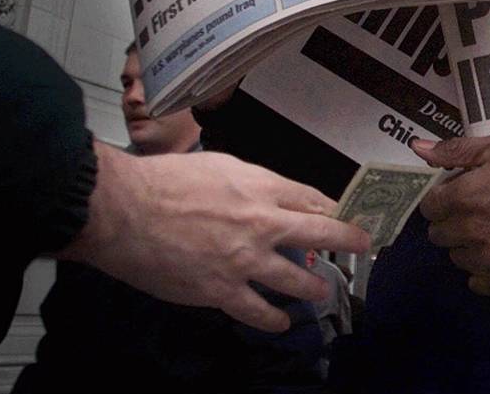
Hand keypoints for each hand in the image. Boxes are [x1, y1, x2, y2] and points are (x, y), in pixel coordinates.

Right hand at [59, 143, 369, 331]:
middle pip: (322, 233)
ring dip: (314, 287)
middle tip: (364, 247)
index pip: (313, 200)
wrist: (126, 210)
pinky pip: (259, 312)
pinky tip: (280, 323)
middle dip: (350, 241)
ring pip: (297, 280)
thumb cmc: (166, 180)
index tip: (349, 216)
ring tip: (322, 291)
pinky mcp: (222, 291)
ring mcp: (246, 260)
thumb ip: (251, 184)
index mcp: (261, 187)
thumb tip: (269, 198)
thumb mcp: (221, 166)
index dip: (336, 209)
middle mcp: (263, 222)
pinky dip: (274, 320)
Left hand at [412, 132, 489, 294]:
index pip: (429, 208)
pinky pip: (478, 282)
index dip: (444, 196)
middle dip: (453, 219)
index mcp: (465, 198)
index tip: (462, 190)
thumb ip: (456, 150)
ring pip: (458, 258)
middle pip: (439, 235)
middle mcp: (472, 232)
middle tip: (480, 207)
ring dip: (467, 244)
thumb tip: (417, 147)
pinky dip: (484, 269)